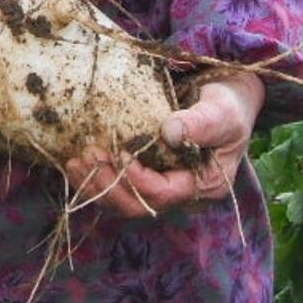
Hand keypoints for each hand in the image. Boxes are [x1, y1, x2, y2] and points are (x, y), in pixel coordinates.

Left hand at [63, 71, 261, 218]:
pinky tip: (76, 162)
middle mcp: (181, 193)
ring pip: (122, 201)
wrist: (227, 97)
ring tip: (73, 162)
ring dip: (94, 185)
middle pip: (137, 205)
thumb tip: (169, 132)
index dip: (136, 178)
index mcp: (203, 185)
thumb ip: (201, 123)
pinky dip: (95, 178)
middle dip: (107, 185)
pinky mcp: (147, 174)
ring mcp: (163, 185)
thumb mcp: (222, 111)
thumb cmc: (229, 104)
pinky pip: (117, 187)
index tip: (119, 152)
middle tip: (85, 157)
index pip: (163, 194)